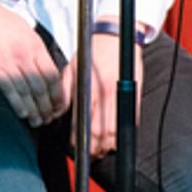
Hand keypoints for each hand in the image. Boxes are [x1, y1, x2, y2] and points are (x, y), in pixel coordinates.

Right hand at [0, 0, 67, 126]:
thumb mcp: (25, 31)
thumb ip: (36, 51)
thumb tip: (46, 72)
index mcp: (35, 44)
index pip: (52, 76)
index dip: (57, 95)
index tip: (58, 105)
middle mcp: (24, 54)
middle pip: (41, 88)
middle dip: (47, 107)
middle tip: (48, 117)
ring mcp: (7, 61)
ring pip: (26, 93)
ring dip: (33, 110)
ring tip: (36, 120)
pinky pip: (8, 91)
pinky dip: (17, 104)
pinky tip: (22, 112)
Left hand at [58, 30, 144, 155]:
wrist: (117, 36)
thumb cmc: (93, 52)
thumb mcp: (73, 68)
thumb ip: (65, 91)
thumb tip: (58, 111)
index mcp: (91, 90)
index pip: (84, 125)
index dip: (80, 141)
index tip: (76, 148)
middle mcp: (107, 96)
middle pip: (101, 134)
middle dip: (94, 149)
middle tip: (89, 155)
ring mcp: (121, 97)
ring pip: (116, 133)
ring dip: (108, 146)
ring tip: (101, 151)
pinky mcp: (133, 96)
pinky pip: (129, 123)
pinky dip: (121, 135)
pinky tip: (114, 139)